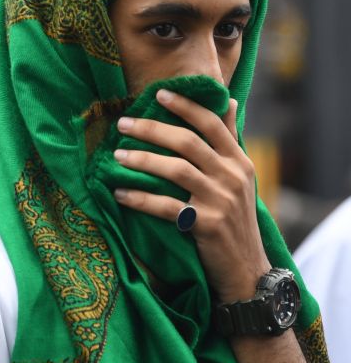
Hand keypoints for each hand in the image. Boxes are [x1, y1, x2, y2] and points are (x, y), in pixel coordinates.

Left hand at [112, 89, 270, 303]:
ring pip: (176, 170)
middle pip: (189, 143)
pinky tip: (119, 192)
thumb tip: (228, 101)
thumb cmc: (235, 218)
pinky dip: (140, 198)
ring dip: (142, 159)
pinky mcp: (206, 225)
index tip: (159, 93)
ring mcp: (220, 200)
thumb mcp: (239, 177)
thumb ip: (229, 140)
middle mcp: (232, 176)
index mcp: (239, 161)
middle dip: (153, 129)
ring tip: (116, 155)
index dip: (186, 106)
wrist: (246, 268)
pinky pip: (166, 206)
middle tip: (123, 123)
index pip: (212, 124)